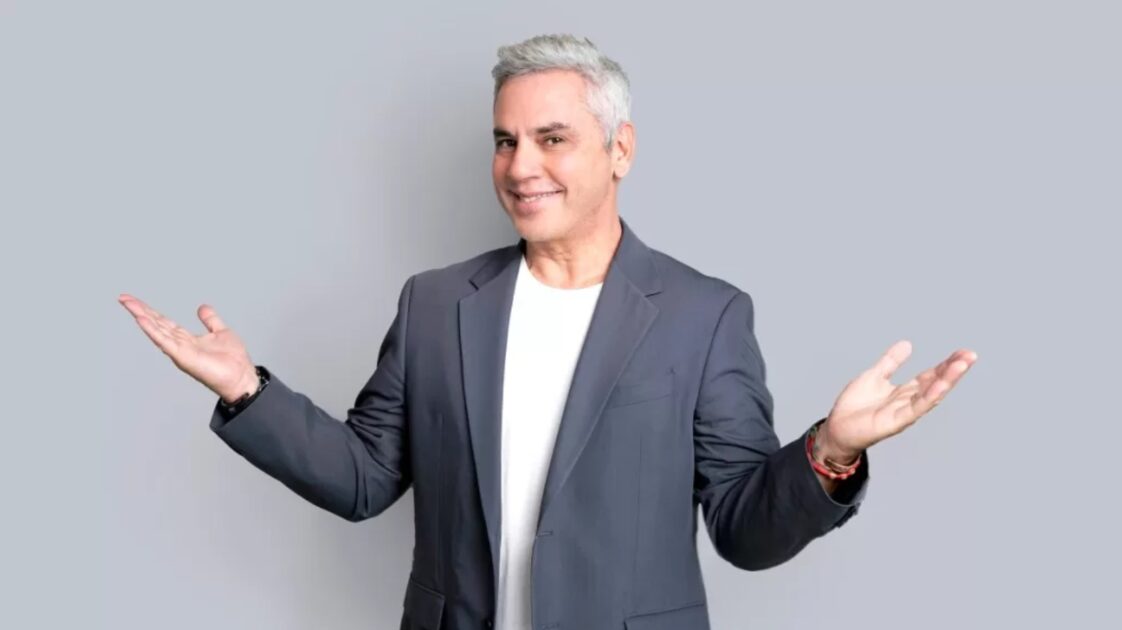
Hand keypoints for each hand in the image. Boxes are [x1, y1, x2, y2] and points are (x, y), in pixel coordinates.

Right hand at [118, 293, 258, 402]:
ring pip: (156, 330)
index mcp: (186, 338)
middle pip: (156, 324)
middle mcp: (179, 344)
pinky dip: (152, 330)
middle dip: (140, 310)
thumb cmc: (233, 360)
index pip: (163, 321)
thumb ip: (210, 320)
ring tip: (128, 304)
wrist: (242, 377)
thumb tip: (202, 307)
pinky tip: (142, 319)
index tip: (135, 300)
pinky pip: (164, 341)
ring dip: (142, 316)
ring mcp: (179, 351)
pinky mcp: (182, 357)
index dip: (150, 311)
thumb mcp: (221, 332)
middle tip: (124, 297)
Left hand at [815, 340, 977, 461]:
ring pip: (931, 395)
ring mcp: (904, 412)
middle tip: (971, 355)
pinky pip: (916, 408)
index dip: (946, 364)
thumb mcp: (874, 376)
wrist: (837, 428)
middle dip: (953, 370)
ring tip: (962, 365)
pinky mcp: (895, 422)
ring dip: (947, 380)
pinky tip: (941, 385)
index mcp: (905, 391)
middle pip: (936, 384)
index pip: (931, 375)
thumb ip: (890, 362)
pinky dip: (929, 396)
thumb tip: (908, 343)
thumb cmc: (855, 406)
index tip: (963, 352)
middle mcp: (909, 402)